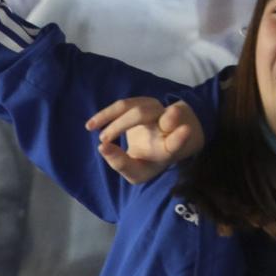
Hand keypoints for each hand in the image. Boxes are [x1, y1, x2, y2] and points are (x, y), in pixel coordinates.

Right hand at [87, 97, 202, 183]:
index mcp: (170, 147)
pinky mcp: (145, 103)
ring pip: (135, 107)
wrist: (159, 143)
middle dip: (121, 125)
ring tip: (90, 127)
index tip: (184, 130)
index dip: (180, 137)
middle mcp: (167, 125)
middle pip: (147, 117)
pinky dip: (107, 113)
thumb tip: (102, 147)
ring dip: (111, 116)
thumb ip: (121, 164)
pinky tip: (92, 124)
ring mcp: (158, 111)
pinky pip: (124, 105)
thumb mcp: (136, 172)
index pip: (177, 141)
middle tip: (104, 140)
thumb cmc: (147, 161)